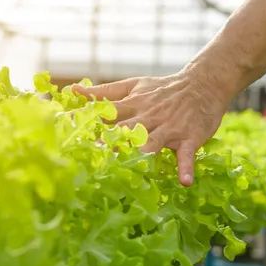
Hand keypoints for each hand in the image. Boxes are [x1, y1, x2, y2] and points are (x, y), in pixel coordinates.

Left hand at [72, 72, 232, 186]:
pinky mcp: (190, 137)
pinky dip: (186, 167)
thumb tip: (73, 91)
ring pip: (153, 142)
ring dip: (141, 153)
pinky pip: (187, 154)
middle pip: (126, 130)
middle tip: (90, 155)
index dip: (85, 119)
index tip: (62, 127)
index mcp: (134, 105)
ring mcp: (169, 128)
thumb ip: (105, 91)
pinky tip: (184, 181)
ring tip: (130, 167)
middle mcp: (149, 117)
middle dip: (108, 142)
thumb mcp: (135, 85)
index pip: (106, 112)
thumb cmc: (164, 88)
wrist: (203, 84)